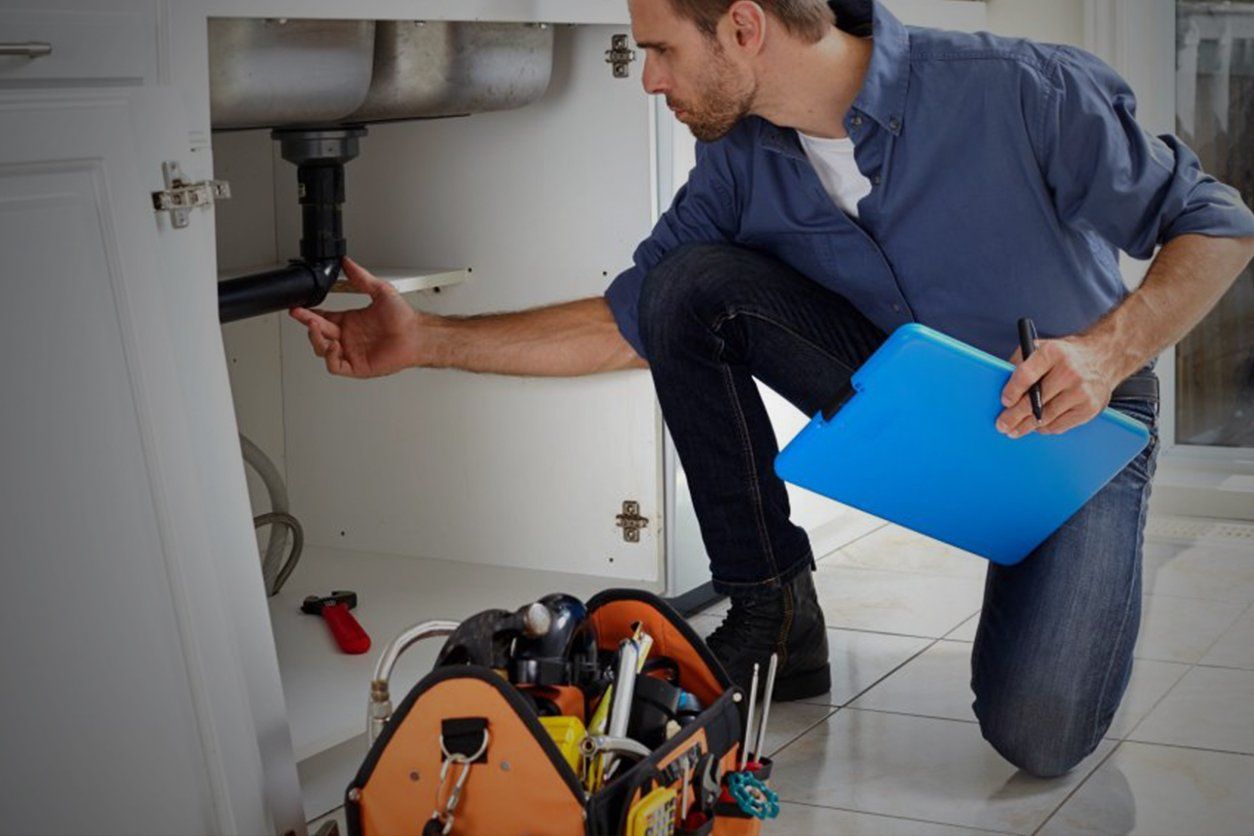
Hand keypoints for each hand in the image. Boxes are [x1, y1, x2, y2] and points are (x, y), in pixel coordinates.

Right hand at [289, 257, 426, 377]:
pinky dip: (329, 357)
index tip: (298, 307)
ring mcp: (351, 352)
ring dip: (316, 339)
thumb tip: (347, 262)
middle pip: (318, 333)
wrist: (417, 335)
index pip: (322, 318)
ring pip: (322, 350)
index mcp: (349, 321)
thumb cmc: (404, 317)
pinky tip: (333, 345)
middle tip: (301, 315)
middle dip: (307, 323)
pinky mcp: (356, 367)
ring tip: (316, 328)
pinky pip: (335, 366)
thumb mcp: (380, 290)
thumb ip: (361, 277)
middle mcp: (348, 337)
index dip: (308, 314)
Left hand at [996, 335, 1118, 437]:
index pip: (1027, 374)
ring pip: (1046, 417)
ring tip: (1014, 430)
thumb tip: (1002, 387)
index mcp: (1053, 353)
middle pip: (1035, 401)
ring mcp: (1082, 391)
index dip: (1013, 390)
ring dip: (1027, 426)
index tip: (1004, 402)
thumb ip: (1021, 363)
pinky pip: (1060, 425)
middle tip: (1002, 425)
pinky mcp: (1090, 408)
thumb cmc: (1064, 356)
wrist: (1102, 357)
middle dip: (1014, 416)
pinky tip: (1037, 426)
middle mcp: (1070, 371)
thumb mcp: (1042, 348)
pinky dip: (1045, 427)